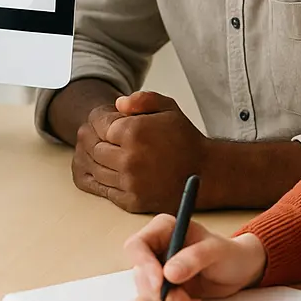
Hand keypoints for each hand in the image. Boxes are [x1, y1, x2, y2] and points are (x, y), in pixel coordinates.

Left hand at [72, 91, 209, 212]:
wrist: (207, 173)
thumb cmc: (185, 138)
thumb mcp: (168, 108)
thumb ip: (141, 99)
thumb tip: (117, 104)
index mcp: (133, 132)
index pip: (98, 124)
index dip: (99, 120)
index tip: (106, 121)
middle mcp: (128, 159)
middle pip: (93, 147)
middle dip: (95, 139)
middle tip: (102, 136)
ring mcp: (129, 182)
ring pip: (95, 168)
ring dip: (96, 159)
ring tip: (105, 151)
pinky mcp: (131, 201)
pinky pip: (103, 188)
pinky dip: (100, 178)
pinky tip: (107, 169)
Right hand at [125, 215, 266, 300]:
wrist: (241, 272)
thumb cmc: (230, 254)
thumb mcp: (216, 251)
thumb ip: (193, 258)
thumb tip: (168, 273)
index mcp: (163, 229)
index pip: (137, 246)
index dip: (144, 265)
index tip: (160, 283)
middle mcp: (156, 248)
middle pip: (140, 273)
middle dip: (158, 291)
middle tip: (182, 300)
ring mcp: (158, 269)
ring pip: (147, 291)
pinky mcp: (165, 288)